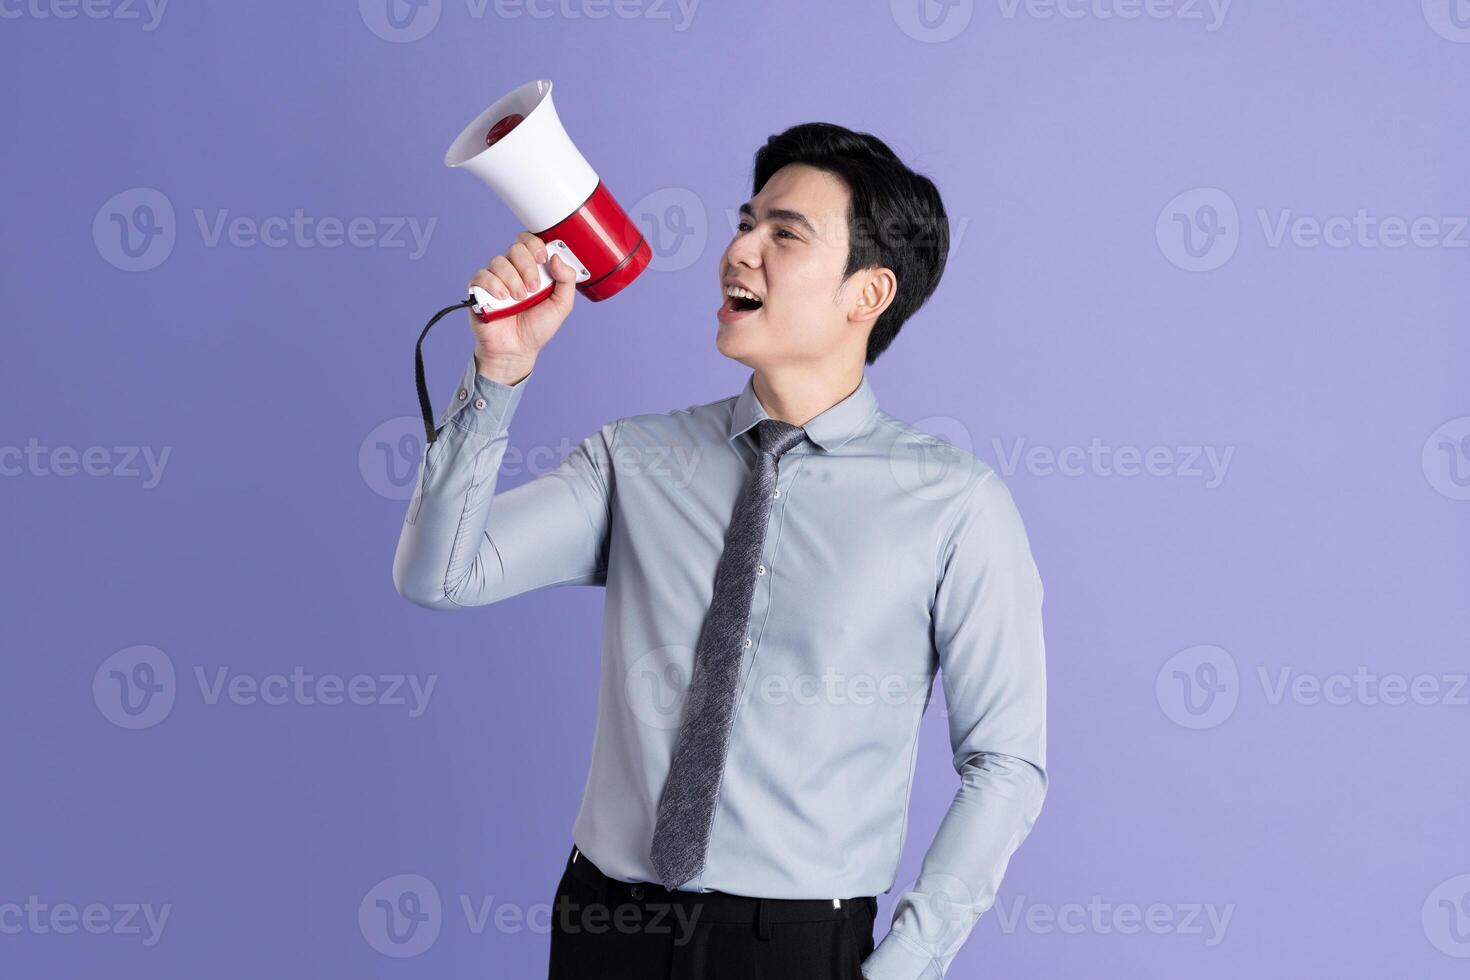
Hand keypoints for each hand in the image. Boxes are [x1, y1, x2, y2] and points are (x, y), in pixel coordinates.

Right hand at [468, 230, 578, 374]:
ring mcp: (495, 279)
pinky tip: (502, 298)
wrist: (517, 350)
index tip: (542, 258)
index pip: (530, 242)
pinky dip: (493, 285)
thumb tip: (556, 257)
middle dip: (527, 267)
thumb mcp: (562, 305)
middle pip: (516, 248)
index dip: (535, 244)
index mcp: (533, 269)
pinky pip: (482, 275)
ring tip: (518, 299)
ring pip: (499, 261)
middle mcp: (513, 270)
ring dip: (512, 280)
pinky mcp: (479, 290)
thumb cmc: (537, 328)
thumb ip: (566, 280)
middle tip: (533, 288)